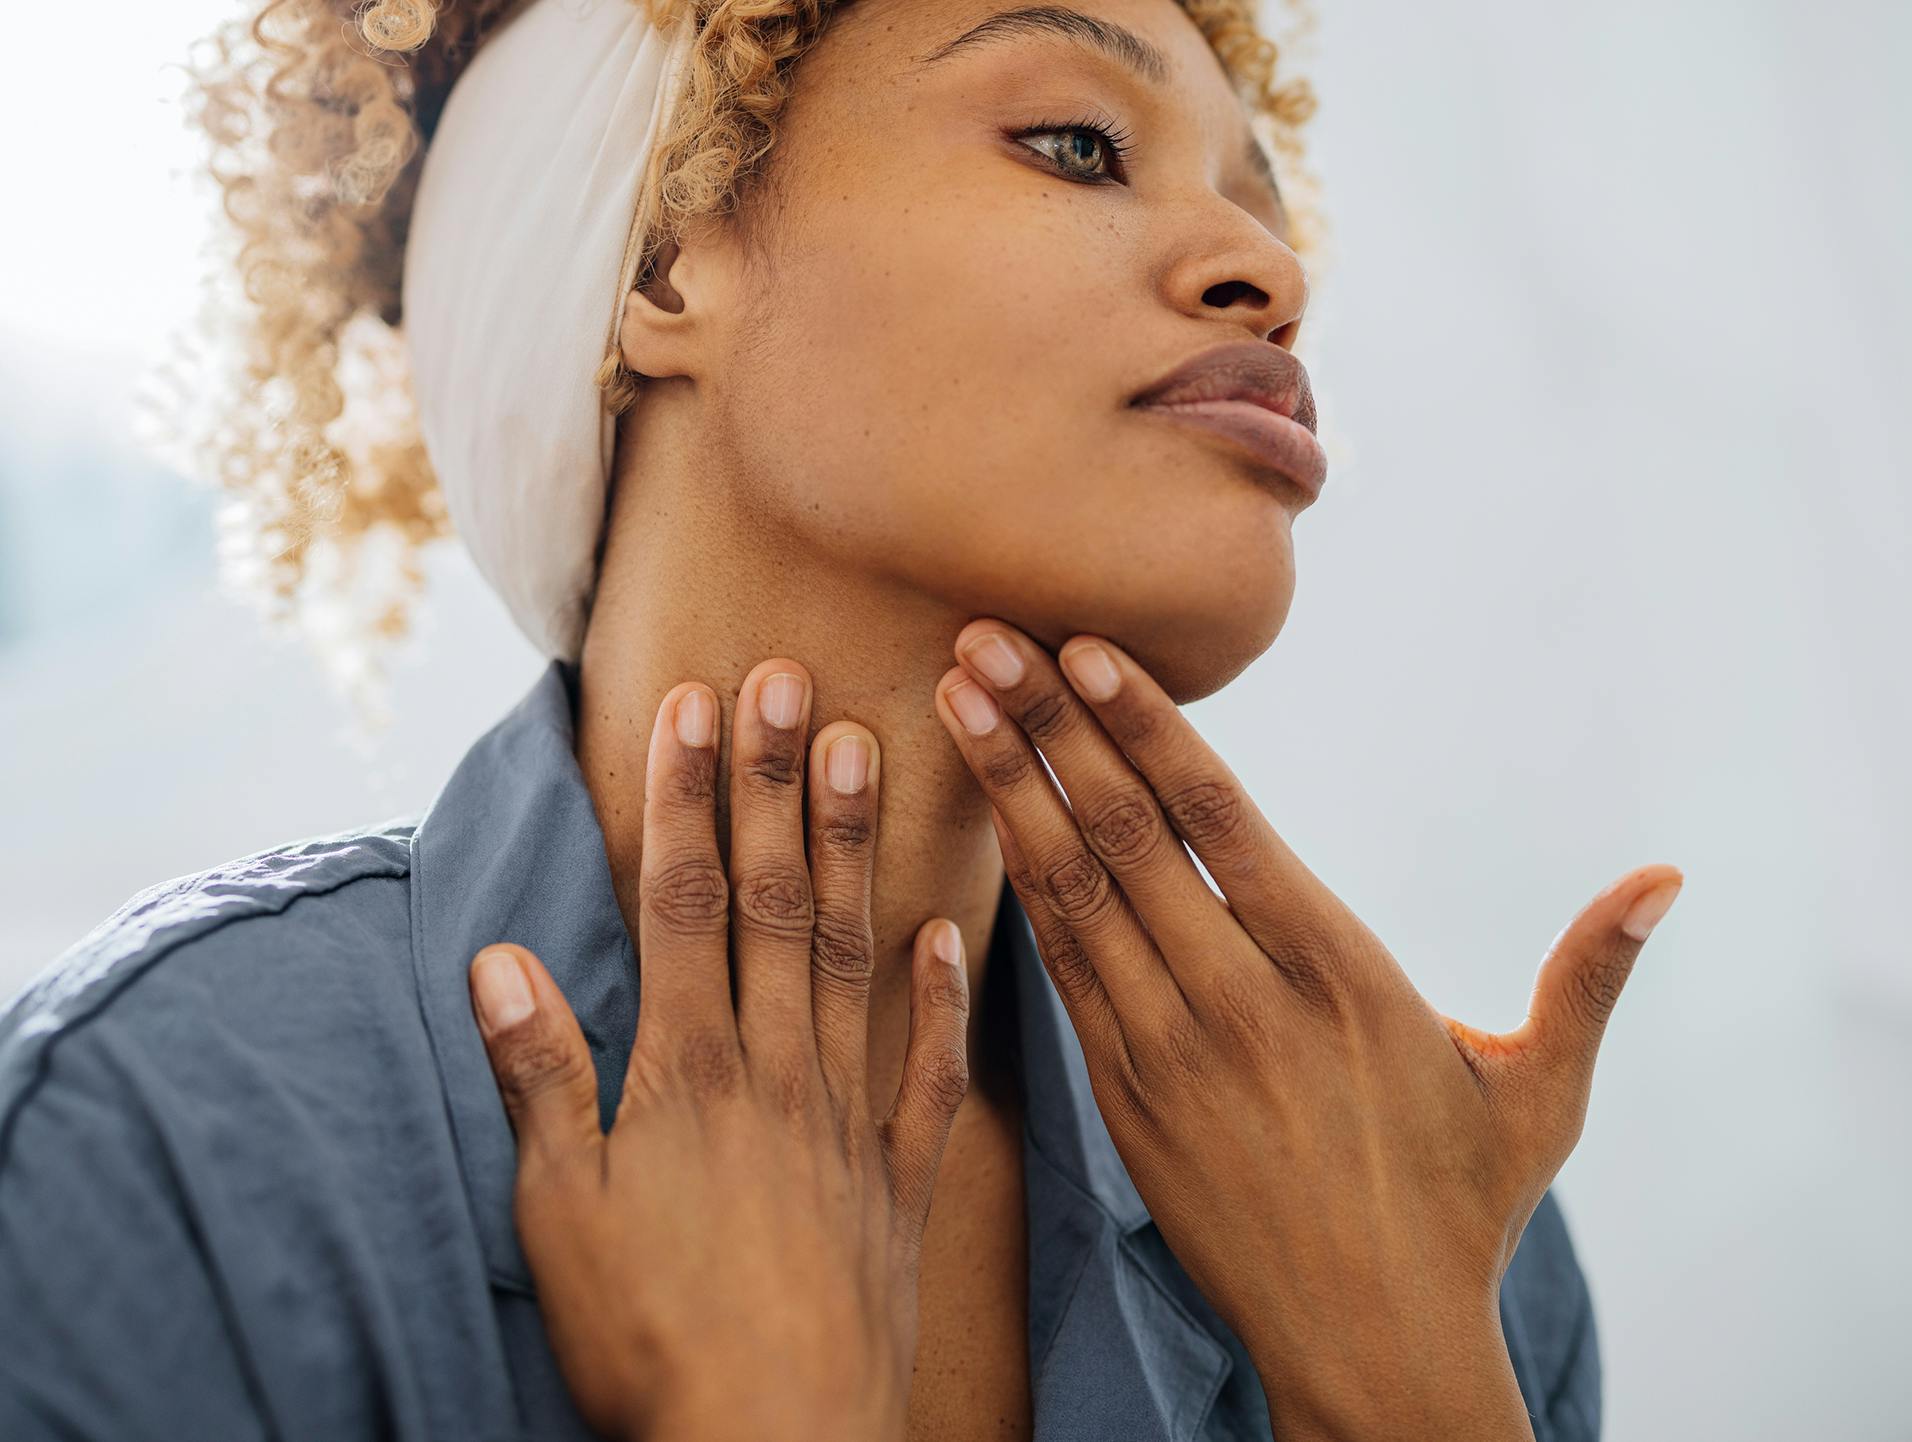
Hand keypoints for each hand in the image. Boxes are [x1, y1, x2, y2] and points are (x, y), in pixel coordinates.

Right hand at [465, 660, 972, 1441]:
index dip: (690, 797)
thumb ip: (540, 1080)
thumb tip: (500, 959)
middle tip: (795, 678)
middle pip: (777, 903)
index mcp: (689, 1072)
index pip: (687, 902)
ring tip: (873, 750)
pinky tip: (954, 925)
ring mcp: (851, 1118)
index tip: (696, 703)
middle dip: (779, 786)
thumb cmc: (652, 1343)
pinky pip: (930, 1071)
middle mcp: (777, 1070)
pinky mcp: (902, 1179)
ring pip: (855, 955)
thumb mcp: (562, 1217)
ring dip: (858, 851)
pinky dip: (940, 996)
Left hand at [934, 620, 1682, 1441]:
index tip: (1082, 649)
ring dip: (1011, 790)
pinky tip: (992, 820)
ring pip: (1075, 893)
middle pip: (1127, 835)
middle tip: (983, 638)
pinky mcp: (1126, 1102)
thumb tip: (1669, 876)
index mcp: (1336, 972)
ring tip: (957, 701)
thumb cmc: (1460, 1211)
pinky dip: (1024, 889)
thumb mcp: (1540, 1091)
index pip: (1219, 819)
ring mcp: (1170, 1052)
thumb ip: (1588, 975)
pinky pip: (1064, 972)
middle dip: (1047, 728)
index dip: (1144, 725)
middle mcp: (1241, 1000)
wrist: (1370, 1347)